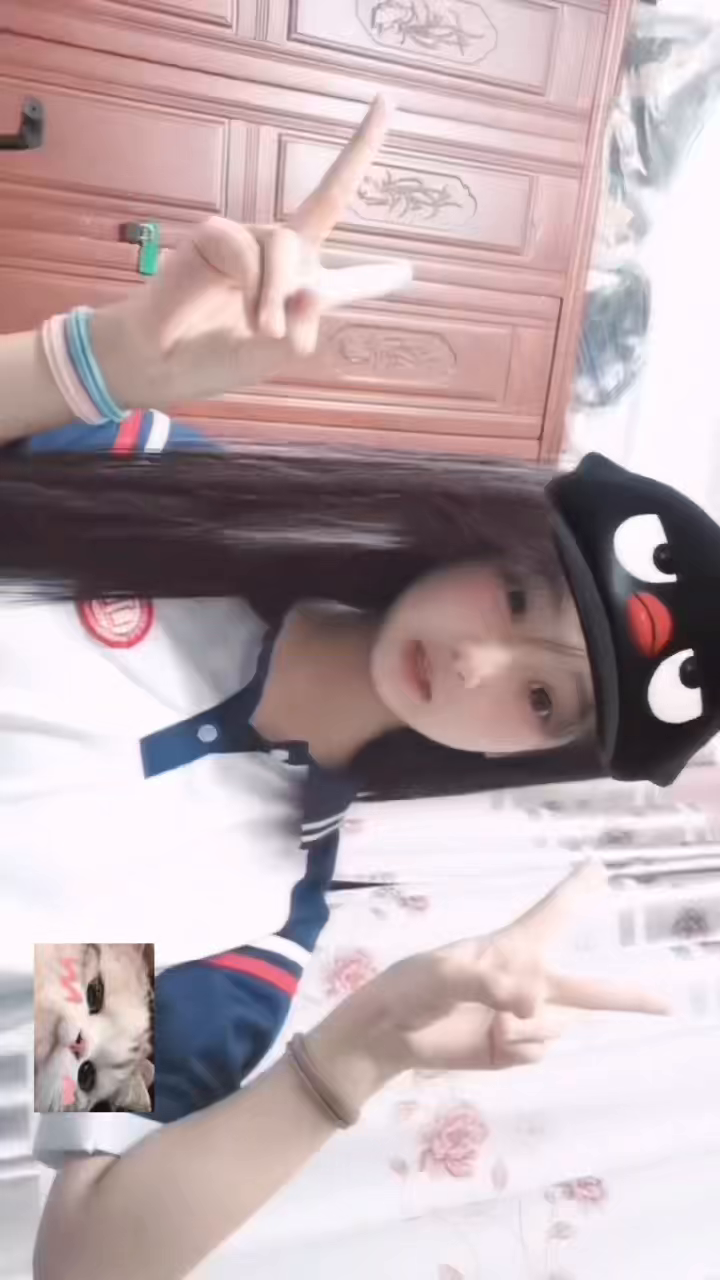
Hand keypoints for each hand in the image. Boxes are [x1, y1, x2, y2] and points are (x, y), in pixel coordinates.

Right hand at [92, 96, 410, 410]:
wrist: (162, 364)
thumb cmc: (215, 358)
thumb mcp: (270, 357)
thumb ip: (299, 333)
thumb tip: (313, 293)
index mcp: (302, 290)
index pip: (347, 275)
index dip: (376, 270)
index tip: (403, 238)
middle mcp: (282, 257)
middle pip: (328, 198)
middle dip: (359, 149)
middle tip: (385, 103)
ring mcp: (250, 242)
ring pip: (286, 245)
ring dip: (277, 293)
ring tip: (261, 328)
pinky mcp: (215, 236)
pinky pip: (247, 249)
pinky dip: (252, 284)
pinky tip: (243, 312)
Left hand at [309, 863, 668, 1107]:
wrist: (387, 1036)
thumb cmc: (410, 988)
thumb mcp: (441, 974)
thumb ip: (489, 982)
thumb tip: (533, 1004)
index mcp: (508, 949)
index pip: (551, 916)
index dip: (577, 893)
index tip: (598, 870)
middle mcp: (524, 981)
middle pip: (587, 986)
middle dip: (628, 996)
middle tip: (668, 1002)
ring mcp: (521, 1019)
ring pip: (557, 1025)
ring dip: (532, 1028)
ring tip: (495, 1025)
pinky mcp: (513, 1049)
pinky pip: (539, 1051)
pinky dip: (519, 1050)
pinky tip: (492, 1042)